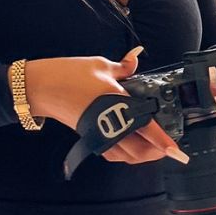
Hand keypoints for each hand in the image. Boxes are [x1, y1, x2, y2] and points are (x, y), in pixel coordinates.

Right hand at [24, 47, 189, 165]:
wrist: (41, 87)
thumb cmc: (69, 73)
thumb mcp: (100, 65)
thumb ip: (123, 66)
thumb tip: (136, 57)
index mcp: (117, 101)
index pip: (145, 126)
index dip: (162, 140)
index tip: (175, 149)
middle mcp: (109, 122)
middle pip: (138, 150)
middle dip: (156, 152)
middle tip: (168, 147)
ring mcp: (98, 133)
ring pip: (126, 156)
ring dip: (142, 155)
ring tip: (153, 147)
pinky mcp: (89, 137)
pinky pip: (112, 154)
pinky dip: (125, 154)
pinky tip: (130, 145)